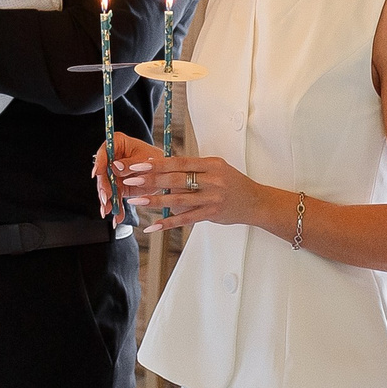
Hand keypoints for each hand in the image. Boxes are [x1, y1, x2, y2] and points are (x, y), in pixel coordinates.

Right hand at [93, 132, 161, 221]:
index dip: (99, 163)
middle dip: (103, 187)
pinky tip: (116, 218)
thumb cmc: (157, 158)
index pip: (104, 152)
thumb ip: (131, 163)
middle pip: (103, 173)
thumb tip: (115, 166)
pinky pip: (115, 198)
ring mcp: (113, 174)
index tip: (97, 173)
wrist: (165, 172)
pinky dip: (117, 208)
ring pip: (106, 188)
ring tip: (109, 211)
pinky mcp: (118, 187)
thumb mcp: (146, 158)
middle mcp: (112, 158)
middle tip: (106, 198)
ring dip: (107, 201)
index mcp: (117, 143)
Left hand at [113, 147, 268, 233]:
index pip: (179, 162)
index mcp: (211, 164)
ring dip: (154, 200)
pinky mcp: (212, 214)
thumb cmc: (233, 183)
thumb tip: (163, 167)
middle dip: (150, 180)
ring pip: (178, 199)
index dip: (158, 163)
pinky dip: (168, 223)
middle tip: (131, 181)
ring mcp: (212, 198)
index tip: (139, 165)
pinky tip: (153, 225)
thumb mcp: (217, 169)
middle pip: (176, 179)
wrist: (255, 202)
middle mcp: (212, 179)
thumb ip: (194, 169)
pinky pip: (186, 219)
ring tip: (136, 200)